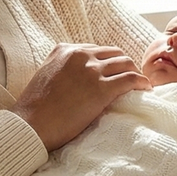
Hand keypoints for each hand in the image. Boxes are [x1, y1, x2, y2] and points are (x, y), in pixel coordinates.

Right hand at [13, 44, 149, 150]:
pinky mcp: (102, 88)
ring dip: (135, 73)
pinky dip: (141, 82)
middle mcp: (80, 55)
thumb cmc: (34, 108)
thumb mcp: (45, 75)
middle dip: (124, 64)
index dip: (108, 62)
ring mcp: (92, 71)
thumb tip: (79, 76)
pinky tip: (145, 89)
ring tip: (140, 84)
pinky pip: (130, 79)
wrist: (31, 125)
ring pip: (125, 63)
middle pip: (114, 53)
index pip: (96, 50)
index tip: (113, 72)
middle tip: (130, 78)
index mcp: (65, 50)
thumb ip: (63, 68)